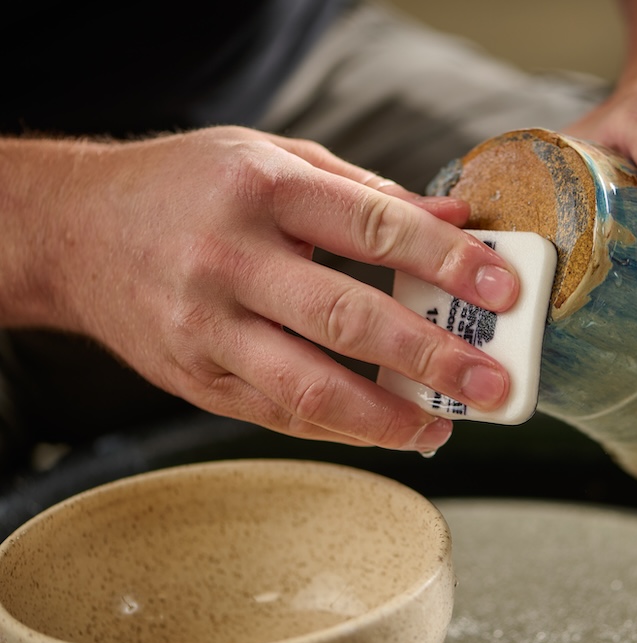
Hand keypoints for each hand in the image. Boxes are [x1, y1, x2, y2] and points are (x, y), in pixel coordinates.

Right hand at [29, 127, 520, 451]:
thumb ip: (366, 194)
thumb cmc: (188, 186)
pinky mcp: (193, 379)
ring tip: (442, 426)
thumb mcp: (275, 158)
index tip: (502, 288)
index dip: (445, 260)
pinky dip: (340, 429)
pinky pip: (277, 414)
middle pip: (346, 319)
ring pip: (309, 387)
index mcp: (261, 189)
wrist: (74, 231)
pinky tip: (385, 428)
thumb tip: (455, 223)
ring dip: (387, 416)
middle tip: (491, 382)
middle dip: (430, 356)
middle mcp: (228, 260)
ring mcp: (205, 328)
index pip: (372, 227)